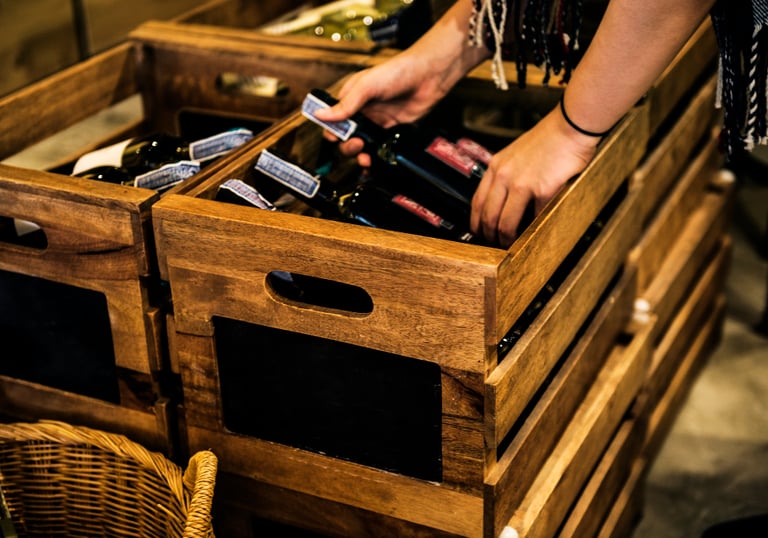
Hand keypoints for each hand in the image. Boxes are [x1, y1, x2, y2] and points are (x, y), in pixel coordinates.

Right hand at [313, 57, 451, 165]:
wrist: (428, 76)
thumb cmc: (397, 72)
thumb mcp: (366, 86)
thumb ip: (345, 104)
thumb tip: (321, 115)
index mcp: (351, 98)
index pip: (333, 120)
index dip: (331, 131)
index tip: (335, 138)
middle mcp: (362, 112)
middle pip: (346, 137)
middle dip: (347, 145)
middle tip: (357, 144)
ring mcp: (376, 122)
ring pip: (362, 146)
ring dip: (359, 155)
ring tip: (365, 157)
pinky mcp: (391, 131)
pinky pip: (379, 148)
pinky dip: (375, 157)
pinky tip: (374, 162)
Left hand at [470, 106, 599, 247]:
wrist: (570, 126)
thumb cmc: (549, 140)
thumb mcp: (515, 154)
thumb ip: (506, 175)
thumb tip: (502, 201)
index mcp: (496, 166)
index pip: (477, 202)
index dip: (476, 222)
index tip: (479, 233)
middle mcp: (504, 175)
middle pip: (488, 216)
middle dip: (490, 236)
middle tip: (494, 245)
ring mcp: (522, 183)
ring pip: (506, 222)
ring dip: (507, 238)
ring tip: (511, 245)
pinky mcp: (542, 189)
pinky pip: (534, 217)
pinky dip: (533, 228)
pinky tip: (533, 232)